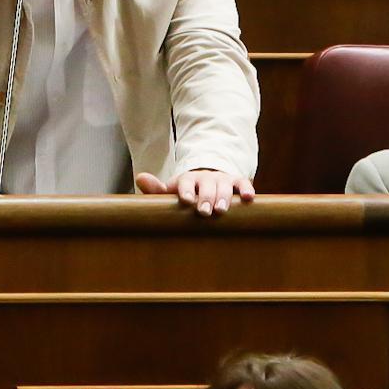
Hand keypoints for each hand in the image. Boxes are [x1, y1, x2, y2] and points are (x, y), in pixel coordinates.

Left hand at [136, 169, 254, 216]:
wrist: (207, 178)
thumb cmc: (187, 191)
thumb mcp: (171, 190)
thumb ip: (156, 189)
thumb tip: (140, 178)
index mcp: (188, 179)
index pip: (186, 182)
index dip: (186, 190)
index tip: (186, 200)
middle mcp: (205, 178)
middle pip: (206, 185)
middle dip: (205, 197)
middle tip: (204, 211)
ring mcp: (222, 179)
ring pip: (224, 185)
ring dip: (224, 197)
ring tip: (222, 209)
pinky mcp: (236, 182)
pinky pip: (242, 183)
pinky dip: (246, 189)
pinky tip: (249, 199)